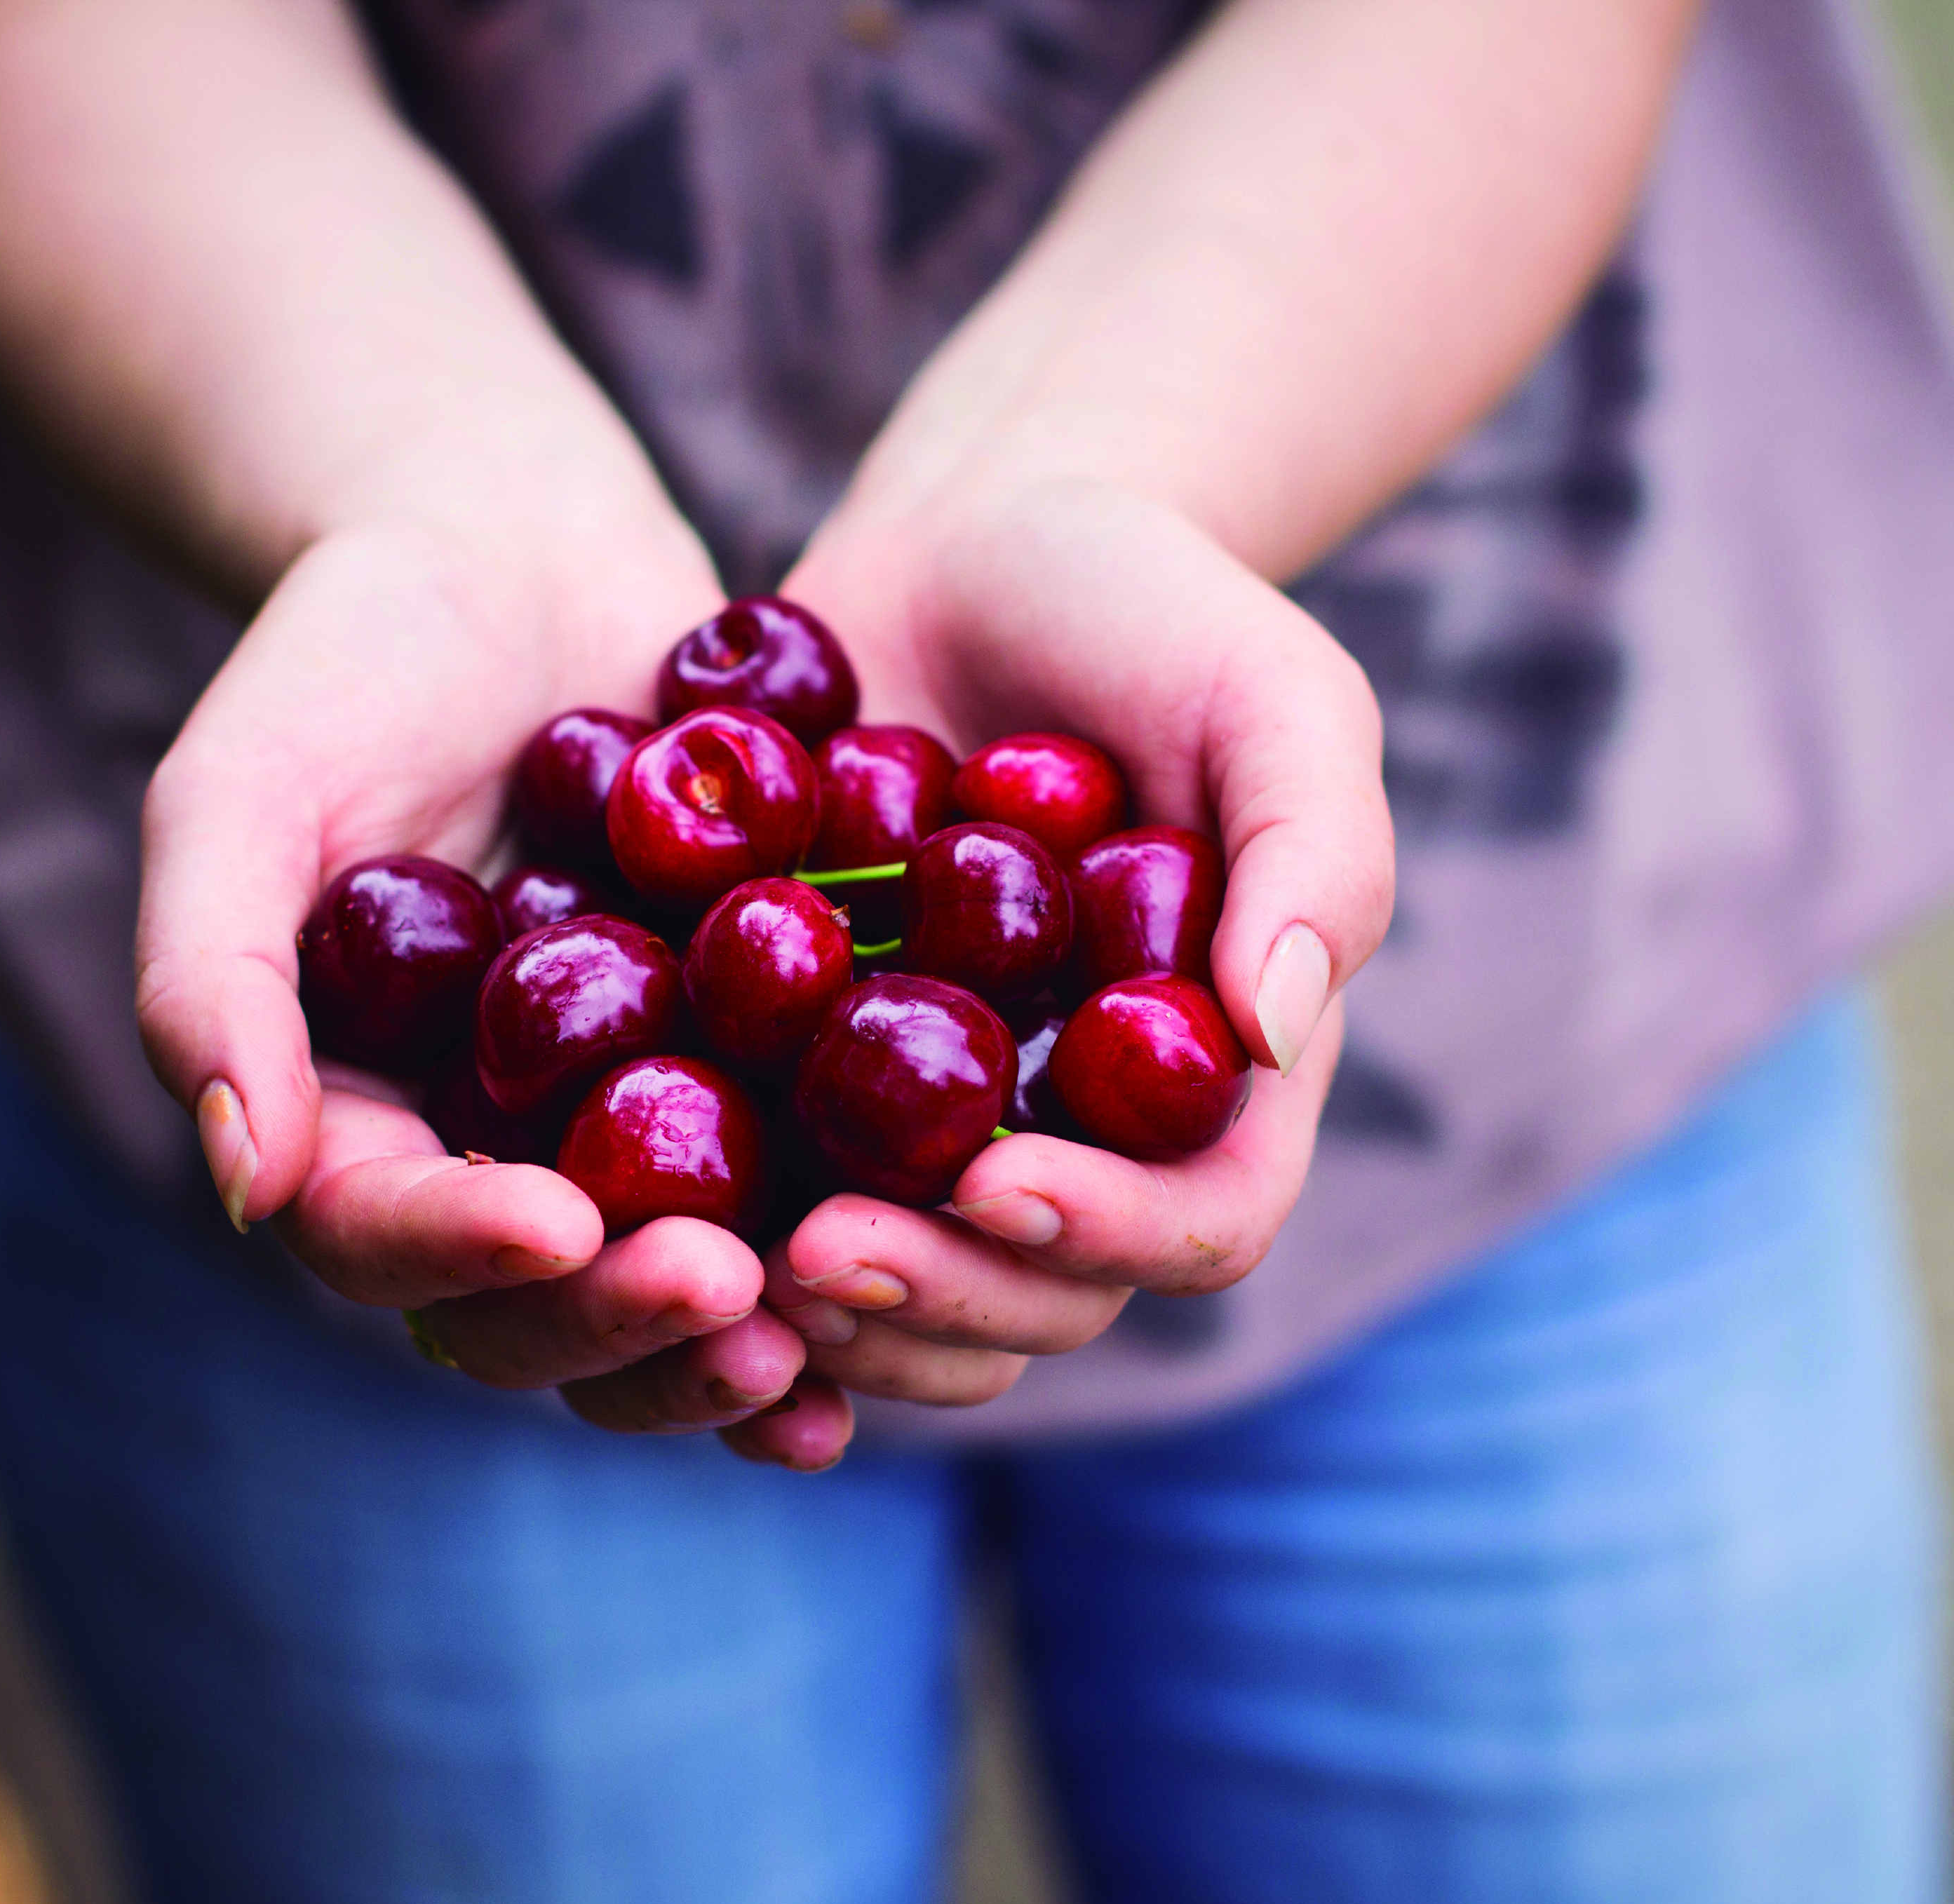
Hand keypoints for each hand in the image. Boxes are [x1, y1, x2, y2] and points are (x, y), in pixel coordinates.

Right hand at [135, 514, 850, 1457]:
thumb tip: (247, 1185)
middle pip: (537, 1311)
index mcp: (353, 1119)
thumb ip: (210, 981)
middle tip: (723, 1290)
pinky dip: (849, 1243)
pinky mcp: (749, 1072)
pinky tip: (929, 1249)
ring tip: (820, 1316)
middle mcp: (488, 1155)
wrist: (518, 550)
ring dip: (738, 1334)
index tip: (557, 1225)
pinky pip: (795, 1190)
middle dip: (623, 1322)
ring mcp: (624, 1127)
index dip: (465, 1255)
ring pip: (669, 1290)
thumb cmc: (348, 659)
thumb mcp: (239, 792)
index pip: (384, 1237)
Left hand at [718, 477, 1390, 1468]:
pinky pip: (776, 1205)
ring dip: (835, 1312)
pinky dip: (724, 1246)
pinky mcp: (812, 1081)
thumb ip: (1316, 854)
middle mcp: (1083, 1129)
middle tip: (819, 1258)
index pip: (1203, 1219)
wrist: (973, 541)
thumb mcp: (1274, 695)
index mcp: (1214, 1073)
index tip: (998, 1182)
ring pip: (911, 1294)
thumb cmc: (1153, 610)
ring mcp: (943, 1121)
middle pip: (1044, 1297)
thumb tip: (1275, 1030)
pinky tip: (637, 1235)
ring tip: (735, 1267)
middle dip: (942, 1297)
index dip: (1110, 1232)